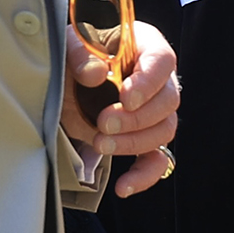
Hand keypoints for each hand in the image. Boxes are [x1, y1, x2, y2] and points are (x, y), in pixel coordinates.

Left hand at [63, 20, 180, 196]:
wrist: (65, 82)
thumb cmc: (74, 56)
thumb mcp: (70, 46)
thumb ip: (80, 53)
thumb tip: (96, 73)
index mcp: (145, 46)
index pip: (162, 61)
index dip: (148, 81)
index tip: (126, 97)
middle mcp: (157, 79)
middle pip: (168, 101)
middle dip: (136, 118)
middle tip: (103, 123)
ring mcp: (154, 111)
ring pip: (165, 131)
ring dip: (135, 142)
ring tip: (100, 143)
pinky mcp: (144, 139)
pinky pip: (157, 161)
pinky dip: (144, 176)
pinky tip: (124, 186)